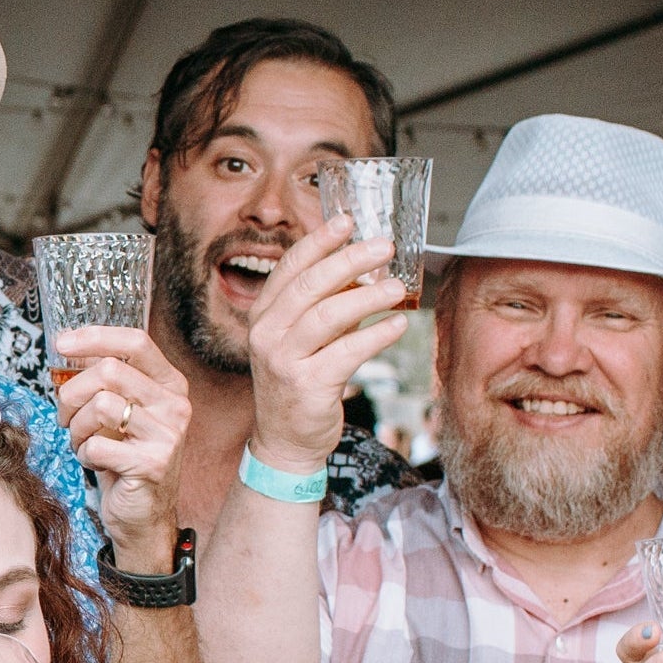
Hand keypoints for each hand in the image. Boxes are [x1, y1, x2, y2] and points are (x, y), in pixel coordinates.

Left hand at [51, 325, 188, 570]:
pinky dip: (84, 454)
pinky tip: (96, 463)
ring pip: (99, 406)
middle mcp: (175, 405)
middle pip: (109, 371)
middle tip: (64, 415)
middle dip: (72, 392)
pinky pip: (96, 445)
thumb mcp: (122, 413)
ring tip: (83, 442)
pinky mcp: (151, 464)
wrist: (144, 515)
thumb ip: (106, 382)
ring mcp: (167, 435)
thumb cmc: (126, 458)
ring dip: (77, 427)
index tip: (62, 343)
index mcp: (170, 385)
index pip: (135, 342)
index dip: (95, 337)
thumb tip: (67, 349)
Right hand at [239, 212, 410, 474]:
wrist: (285, 441)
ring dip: (367, 297)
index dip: (319, 241)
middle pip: (309, 285)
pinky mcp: (307, 386)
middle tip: (384, 247)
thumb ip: (324, 305)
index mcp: (264, 315)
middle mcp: (267, 334)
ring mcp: (283, 361)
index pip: (289, 267)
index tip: (347, 221)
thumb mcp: (302, 338)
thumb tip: (365, 270)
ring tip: (395, 287)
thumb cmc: (299, 382)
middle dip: (349, 260)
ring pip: (328, 316)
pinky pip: (347, 352)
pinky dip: (376, 336)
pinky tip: (398, 325)